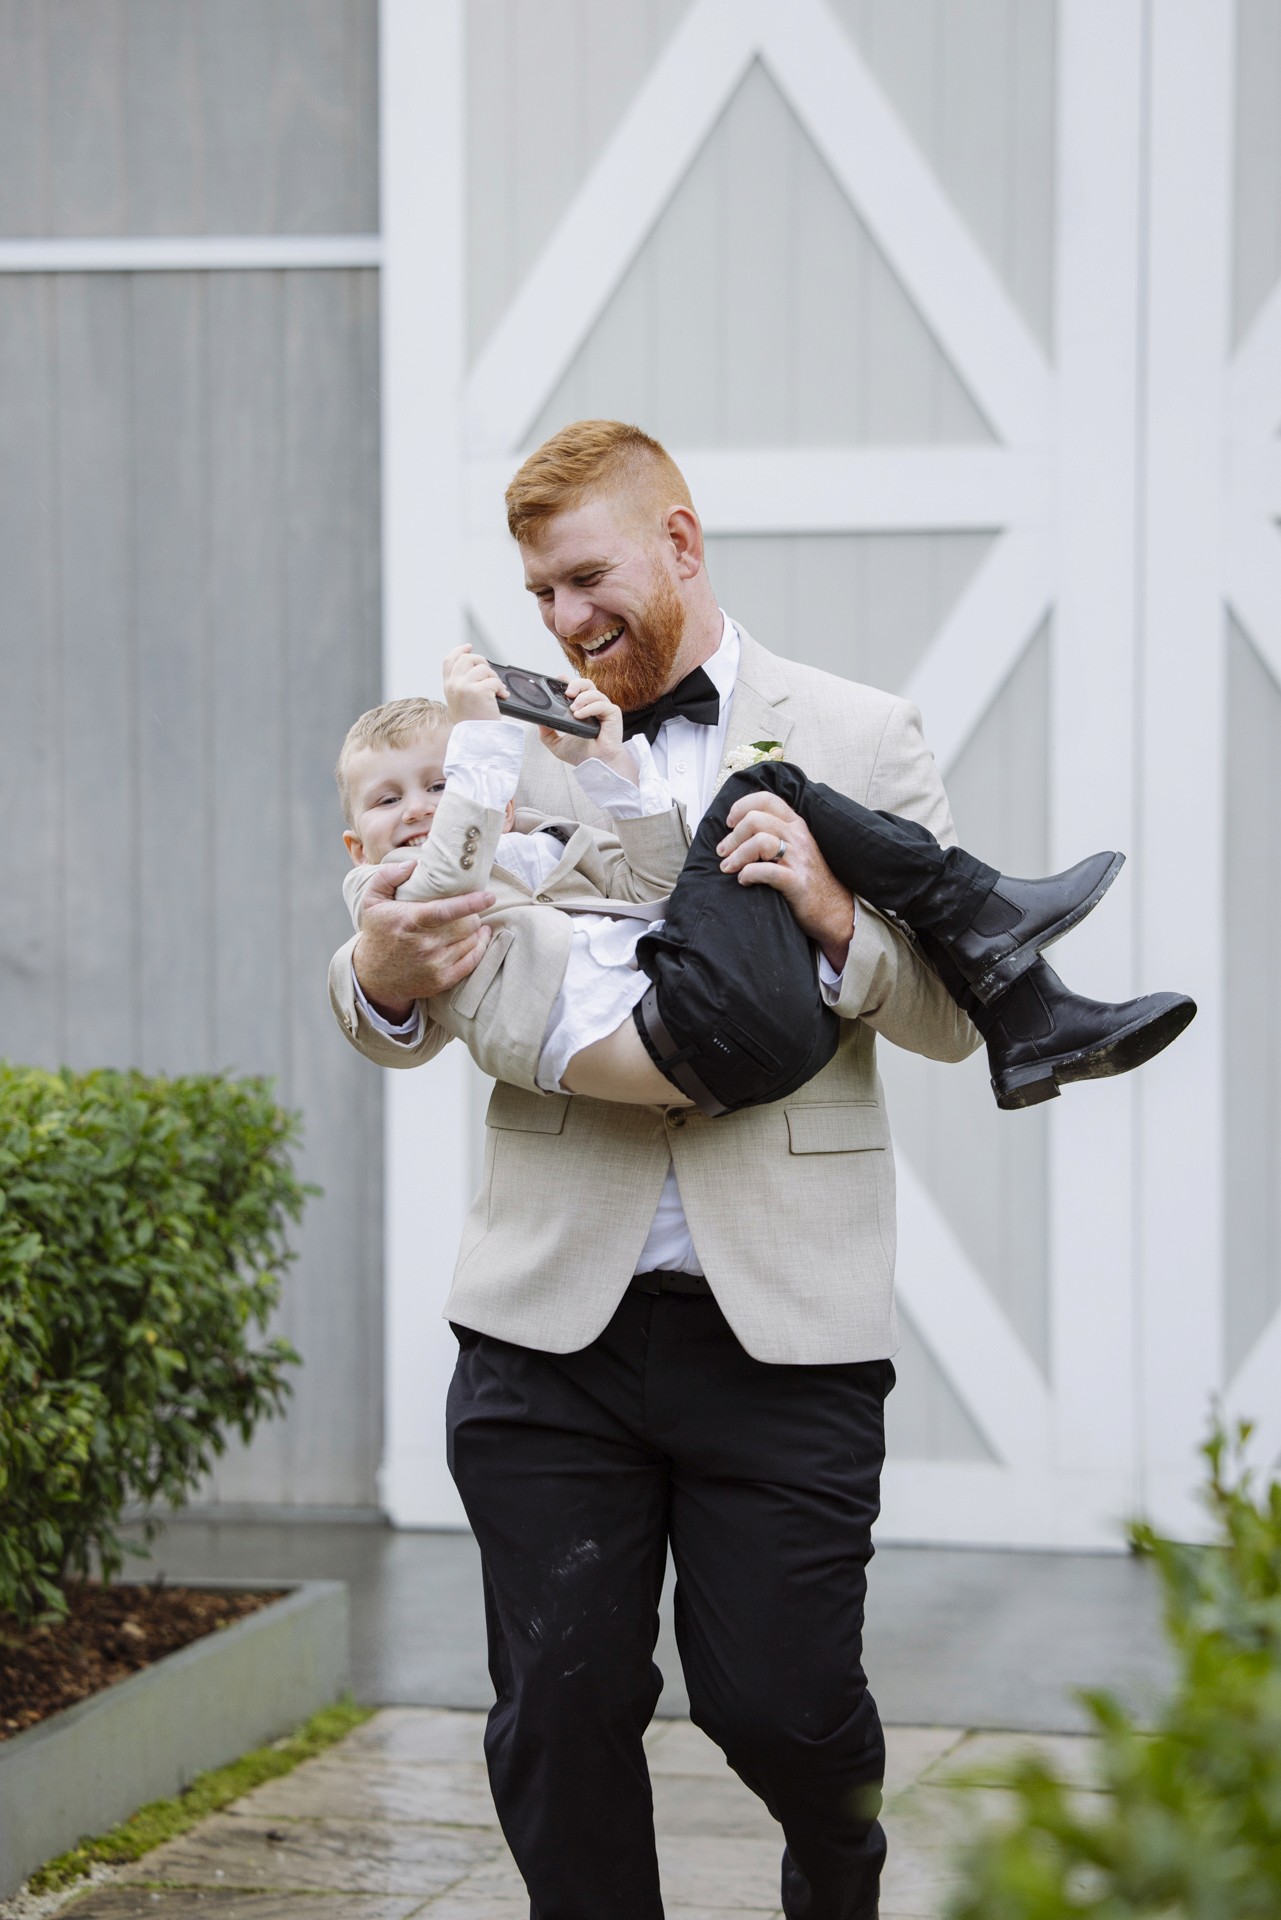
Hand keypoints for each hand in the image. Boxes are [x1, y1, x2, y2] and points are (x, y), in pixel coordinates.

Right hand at [352, 862, 496, 1018]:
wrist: (374, 976)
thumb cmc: (379, 932)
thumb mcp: (372, 900)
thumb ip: (387, 876)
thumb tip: (413, 865)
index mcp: (409, 921)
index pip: (446, 911)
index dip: (471, 903)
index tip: (489, 896)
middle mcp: (424, 945)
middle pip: (467, 925)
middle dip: (471, 914)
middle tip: (465, 910)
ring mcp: (434, 965)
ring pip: (472, 941)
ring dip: (474, 930)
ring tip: (467, 923)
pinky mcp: (442, 980)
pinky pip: (472, 961)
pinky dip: (479, 947)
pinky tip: (478, 937)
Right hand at [443, 643, 507, 722]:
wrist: (476, 740)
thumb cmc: (473, 724)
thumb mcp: (462, 702)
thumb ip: (465, 685)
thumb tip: (480, 669)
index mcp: (448, 687)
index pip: (449, 661)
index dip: (459, 651)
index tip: (468, 647)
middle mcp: (453, 684)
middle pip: (468, 659)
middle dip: (483, 664)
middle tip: (491, 676)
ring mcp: (464, 686)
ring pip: (484, 668)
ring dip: (494, 679)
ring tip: (496, 692)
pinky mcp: (478, 691)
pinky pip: (495, 680)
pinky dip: (501, 689)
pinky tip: (501, 697)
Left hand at [539, 678, 635, 779]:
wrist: (596, 765)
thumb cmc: (582, 755)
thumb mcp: (557, 744)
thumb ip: (547, 733)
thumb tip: (538, 721)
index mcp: (583, 709)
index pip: (577, 689)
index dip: (569, 682)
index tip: (559, 679)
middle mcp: (594, 707)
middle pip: (587, 684)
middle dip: (576, 684)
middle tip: (567, 693)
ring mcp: (604, 710)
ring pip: (594, 692)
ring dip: (581, 698)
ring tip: (573, 710)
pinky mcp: (613, 714)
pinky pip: (601, 704)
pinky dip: (589, 708)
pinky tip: (580, 715)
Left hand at [717, 792, 853, 972]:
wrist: (834, 909)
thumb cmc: (808, 879)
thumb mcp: (796, 847)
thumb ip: (776, 833)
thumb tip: (738, 828)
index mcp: (796, 825)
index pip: (766, 799)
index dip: (742, 807)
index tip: (729, 823)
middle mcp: (798, 837)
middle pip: (755, 820)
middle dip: (732, 837)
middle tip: (723, 853)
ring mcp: (799, 859)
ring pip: (759, 842)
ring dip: (737, 855)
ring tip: (728, 868)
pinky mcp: (796, 882)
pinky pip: (766, 871)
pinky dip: (748, 874)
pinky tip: (743, 881)